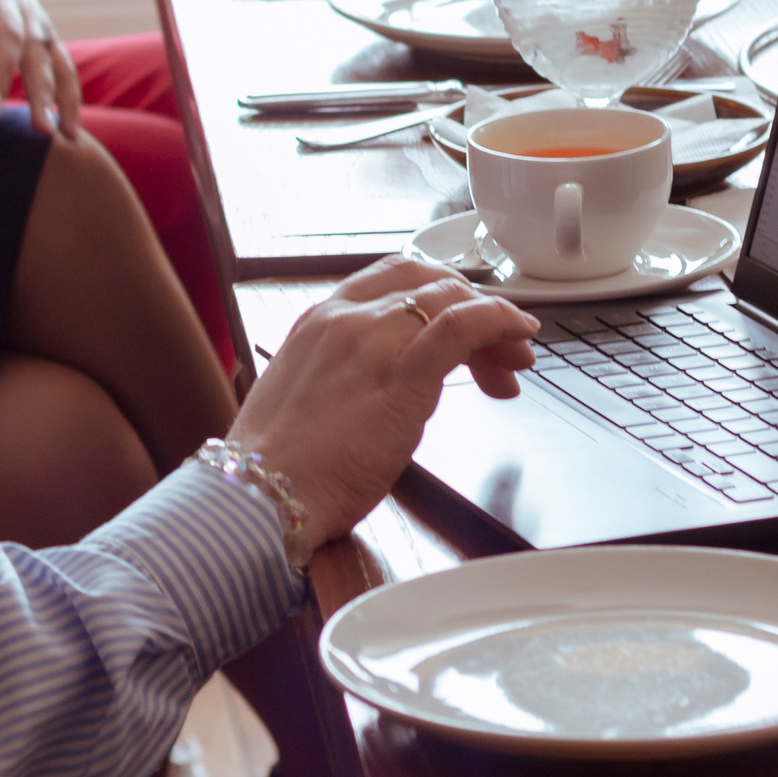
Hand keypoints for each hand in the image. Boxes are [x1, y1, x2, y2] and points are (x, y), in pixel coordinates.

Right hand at [226, 257, 538, 546]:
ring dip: (494, 322)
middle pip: (429, 283)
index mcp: (319, 319)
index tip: (462, 328)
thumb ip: (346, 377)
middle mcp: (345, 318)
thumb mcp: (308, 398)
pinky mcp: (400, 376)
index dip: (439, 294)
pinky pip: (461, 326)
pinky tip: (518, 334)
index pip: (394, 278)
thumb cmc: (279, 469)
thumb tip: (380, 389)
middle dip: (472, 307)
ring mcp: (372, 341)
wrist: (259, 498)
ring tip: (514, 359)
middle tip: (500, 352)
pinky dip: (498, 320)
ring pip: (451, 299)